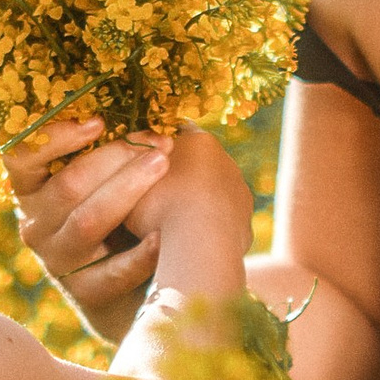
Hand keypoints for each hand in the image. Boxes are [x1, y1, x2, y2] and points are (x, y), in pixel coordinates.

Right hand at [7, 116, 173, 342]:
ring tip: (164, 166)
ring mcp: (57, 260)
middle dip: (117, 157)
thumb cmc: (123, 212)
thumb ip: (110, 144)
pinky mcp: (83, 293)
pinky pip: (112, 270)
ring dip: (129, 189)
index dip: (56, 137)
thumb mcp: (105, 177)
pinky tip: (165, 233)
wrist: (133, 286)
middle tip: (160, 142)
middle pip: (68, 185)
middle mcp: (36, 224)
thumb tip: (149, 105)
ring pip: (89, 221)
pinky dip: (141, 251)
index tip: (98, 121)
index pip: (20, 157)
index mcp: (32, 188)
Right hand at [140, 125, 257, 294]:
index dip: (160, 152)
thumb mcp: (132, 180)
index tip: (145, 168)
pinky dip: (209, 230)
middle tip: (157, 202)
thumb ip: (136, 170)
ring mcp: (240, 194)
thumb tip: (134, 167)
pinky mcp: (246, 224)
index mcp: (200, 141)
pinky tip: (192, 243)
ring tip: (173, 227)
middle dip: (181, 179)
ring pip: (213, 196)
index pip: (179, 135)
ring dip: (198, 206)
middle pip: (199, 166)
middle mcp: (227, 161)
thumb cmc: (159, 205)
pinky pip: (221, 224)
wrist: (199, 244)